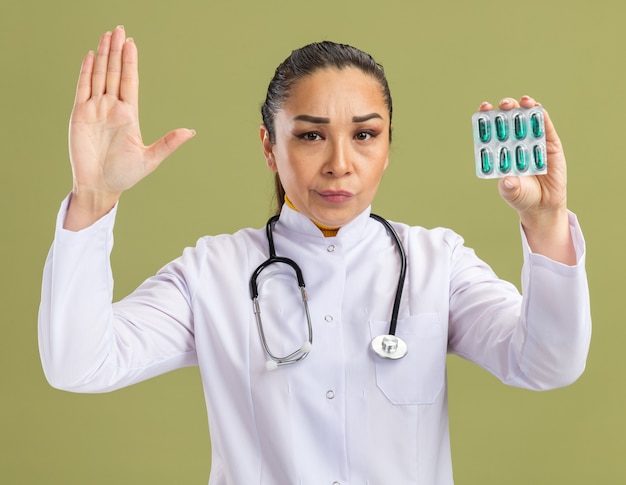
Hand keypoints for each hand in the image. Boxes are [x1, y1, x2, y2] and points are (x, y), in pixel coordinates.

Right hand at [65, 26, 194, 229]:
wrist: (99, 187)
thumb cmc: (125, 175)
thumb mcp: (150, 159)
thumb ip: (168, 143)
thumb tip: (191, 131)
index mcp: (129, 115)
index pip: (130, 82)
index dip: (130, 62)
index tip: (132, 44)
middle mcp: (112, 108)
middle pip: (114, 73)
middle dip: (116, 51)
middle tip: (119, 29)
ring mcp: (95, 109)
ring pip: (98, 76)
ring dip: (101, 56)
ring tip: (105, 36)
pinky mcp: (79, 115)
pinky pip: (82, 88)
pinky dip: (85, 72)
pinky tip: (89, 56)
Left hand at [477, 96, 574, 263]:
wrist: (543, 205)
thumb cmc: (522, 196)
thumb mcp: (513, 193)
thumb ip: (509, 188)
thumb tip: (507, 182)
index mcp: (500, 151)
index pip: (492, 131)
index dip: (487, 119)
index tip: (483, 108)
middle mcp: (515, 143)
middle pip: (509, 121)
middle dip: (505, 110)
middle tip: (503, 104)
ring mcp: (533, 141)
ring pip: (527, 120)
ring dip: (524, 108)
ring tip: (522, 101)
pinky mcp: (550, 144)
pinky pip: (546, 127)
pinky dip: (541, 117)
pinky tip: (537, 108)